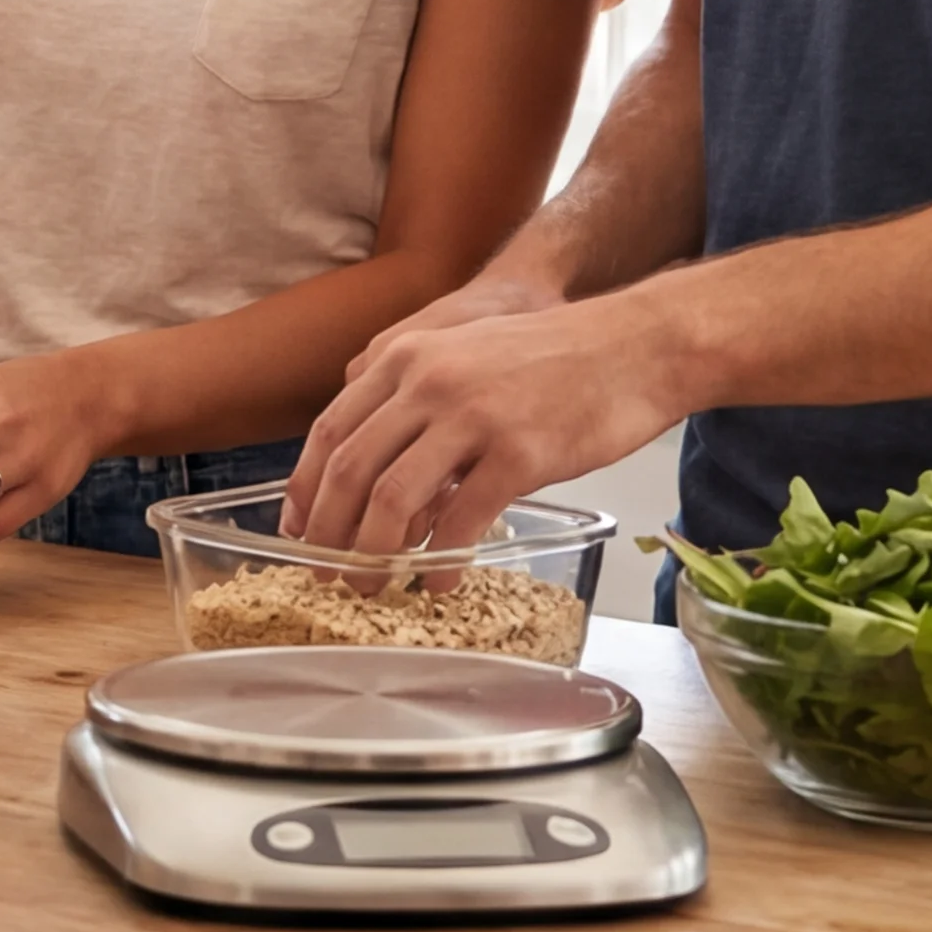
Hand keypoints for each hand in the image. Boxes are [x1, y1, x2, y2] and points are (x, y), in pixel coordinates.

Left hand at [290, 286, 678, 557]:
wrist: (632, 345)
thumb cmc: (551, 359)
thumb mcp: (463, 356)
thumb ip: (413, 401)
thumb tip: (376, 471)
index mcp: (407, 357)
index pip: (331, 431)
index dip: (307, 488)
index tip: (299, 529)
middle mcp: (428, 382)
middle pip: (352, 469)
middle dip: (331, 532)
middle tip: (326, 572)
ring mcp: (472, 417)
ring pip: (394, 499)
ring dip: (374, 555)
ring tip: (373, 586)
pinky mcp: (518, 454)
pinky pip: (462, 520)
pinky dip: (440, 560)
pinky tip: (438, 581)